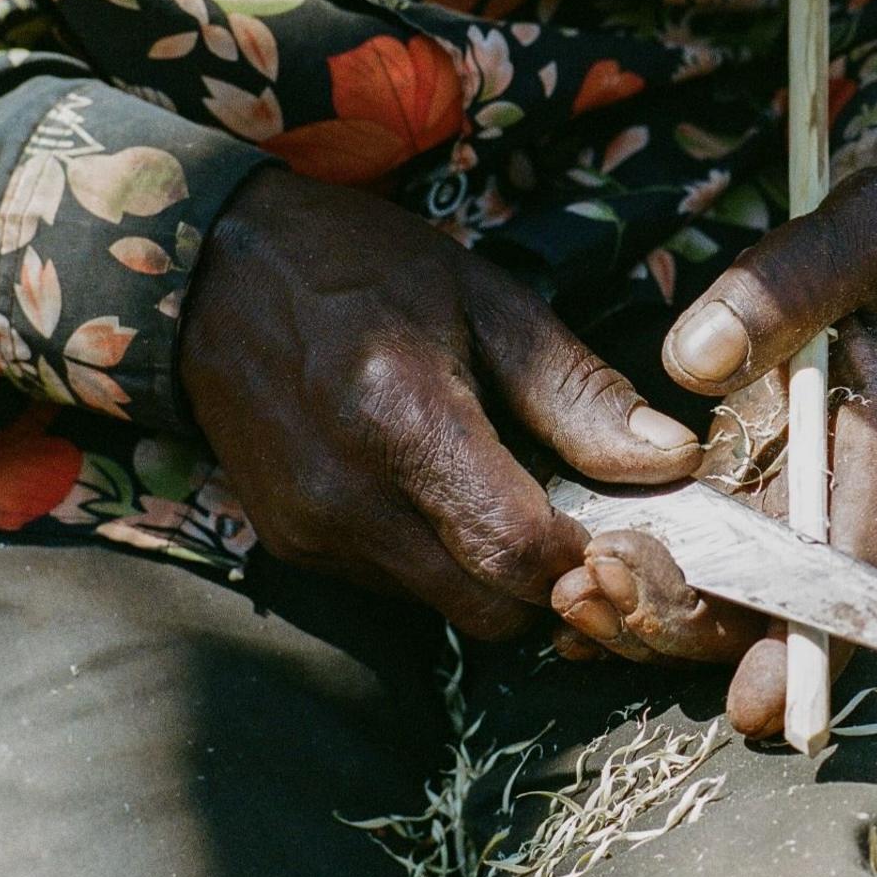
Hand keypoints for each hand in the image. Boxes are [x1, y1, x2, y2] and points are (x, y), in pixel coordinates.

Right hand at [180, 170, 703, 635]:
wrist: (205, 272)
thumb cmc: (359, 268)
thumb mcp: (483, 298)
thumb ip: (576, 391)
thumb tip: (670, 461)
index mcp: (405, 420)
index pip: (522, 553)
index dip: (589, 556)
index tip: (621, 522)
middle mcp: (349, 497)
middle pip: (492, 607)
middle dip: (552, 582)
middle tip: (578, 519)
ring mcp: (312, 532)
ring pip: (448, 607)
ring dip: (494, 574)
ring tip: (505, 492)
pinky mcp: (292, 548)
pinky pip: (398, 587)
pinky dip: (439, 561)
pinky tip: (439, 493)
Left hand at [548, 169, 876, 735]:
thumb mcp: (872, 230)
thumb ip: (790, 281)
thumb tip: (690, 359)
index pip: (852, 571)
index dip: (805, 645)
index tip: (758, 705)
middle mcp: (841, 500)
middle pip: (770, 607)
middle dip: (682, 623)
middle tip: (590, 592)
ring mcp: (795, 504)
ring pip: (727, 598)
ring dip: (649, 614)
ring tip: (569, 595)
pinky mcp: (759, 492)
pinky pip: (703, 561)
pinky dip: (643, 584)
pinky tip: (574, 591)